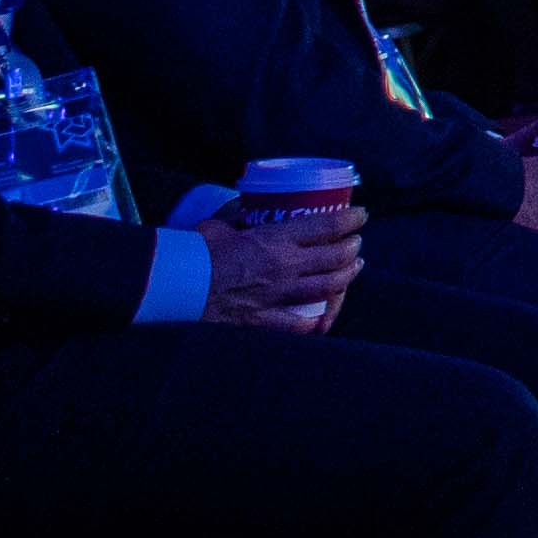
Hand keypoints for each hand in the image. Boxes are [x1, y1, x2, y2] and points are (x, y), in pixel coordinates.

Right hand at [204, 200, 362, 333]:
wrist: (176, 289)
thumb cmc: (194, 253)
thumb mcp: (218, 226)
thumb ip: (234, 220)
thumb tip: (237, 212)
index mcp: (275, 239)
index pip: (326, 226)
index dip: (351, 220)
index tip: (362, 215)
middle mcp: (284, 267)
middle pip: (336, 258)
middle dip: (352, 248)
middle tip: (356, 243)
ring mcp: (278, 296)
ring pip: (327, 288)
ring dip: (346, 278)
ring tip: (354, 269)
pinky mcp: (264, 321)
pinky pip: (299, 325)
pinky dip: (315, 321)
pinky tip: (323, 317)